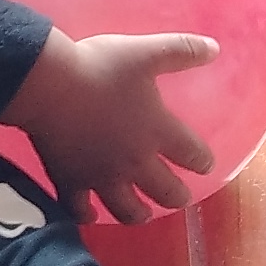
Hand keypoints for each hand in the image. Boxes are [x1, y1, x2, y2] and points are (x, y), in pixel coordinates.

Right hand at [3, 27, 219, 222]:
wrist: (49, 86)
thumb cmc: (99, 67)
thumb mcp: (146, 52)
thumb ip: (182, 50)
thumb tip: (216, 49)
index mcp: (157, 131)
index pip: (191, 153)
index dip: (202, 160)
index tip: (206, 165)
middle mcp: (135, 162)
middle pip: (165, 191)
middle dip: (177, 196)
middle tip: (182, 198)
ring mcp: (102, 177)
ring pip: (127, 208)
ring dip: (140, 214)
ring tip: (145, 214)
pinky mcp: (70, 181)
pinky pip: (80, 208)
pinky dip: (87, 215)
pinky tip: (90, 216)